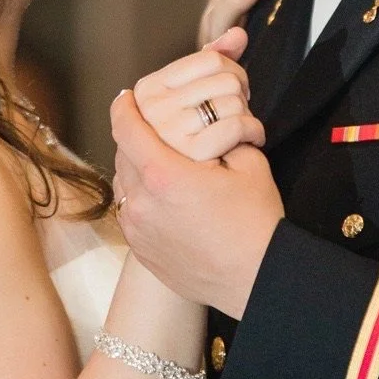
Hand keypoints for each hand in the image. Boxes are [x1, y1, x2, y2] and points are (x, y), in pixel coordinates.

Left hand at [111, 90, 283, 316]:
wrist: (257, 280)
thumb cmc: (255, 224)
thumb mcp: (249, 164)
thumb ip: (224, 138)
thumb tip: (214, 126)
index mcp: (164, 175)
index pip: (126, 129)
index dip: (123, 108)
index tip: (125, 98)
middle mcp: (141, 203)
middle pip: (122, 156)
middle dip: (134, 139)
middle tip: (153, 131)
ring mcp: (138, 232)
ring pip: (124, 187)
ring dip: (136, 171)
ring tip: (161, 167)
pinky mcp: (142, 253)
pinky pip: (132, 215)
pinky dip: (142, 201)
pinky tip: (166, 202)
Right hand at [132, 28, 265, 163]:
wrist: (194, 201)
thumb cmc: (194, 145)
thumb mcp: (195, 100)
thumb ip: (214, 60)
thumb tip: (239, 33)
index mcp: (147, 90)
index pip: (210, 59)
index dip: (231, 72)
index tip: (227, 91)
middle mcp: (150, 109)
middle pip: (225, 77)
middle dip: (240, 95)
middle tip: (234, 115)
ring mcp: (168, 132)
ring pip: (234, 100)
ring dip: (246, 116)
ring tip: (238, 132)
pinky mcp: (191, 155)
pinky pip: (238, 125)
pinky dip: (254, 132)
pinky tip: (250, 142)